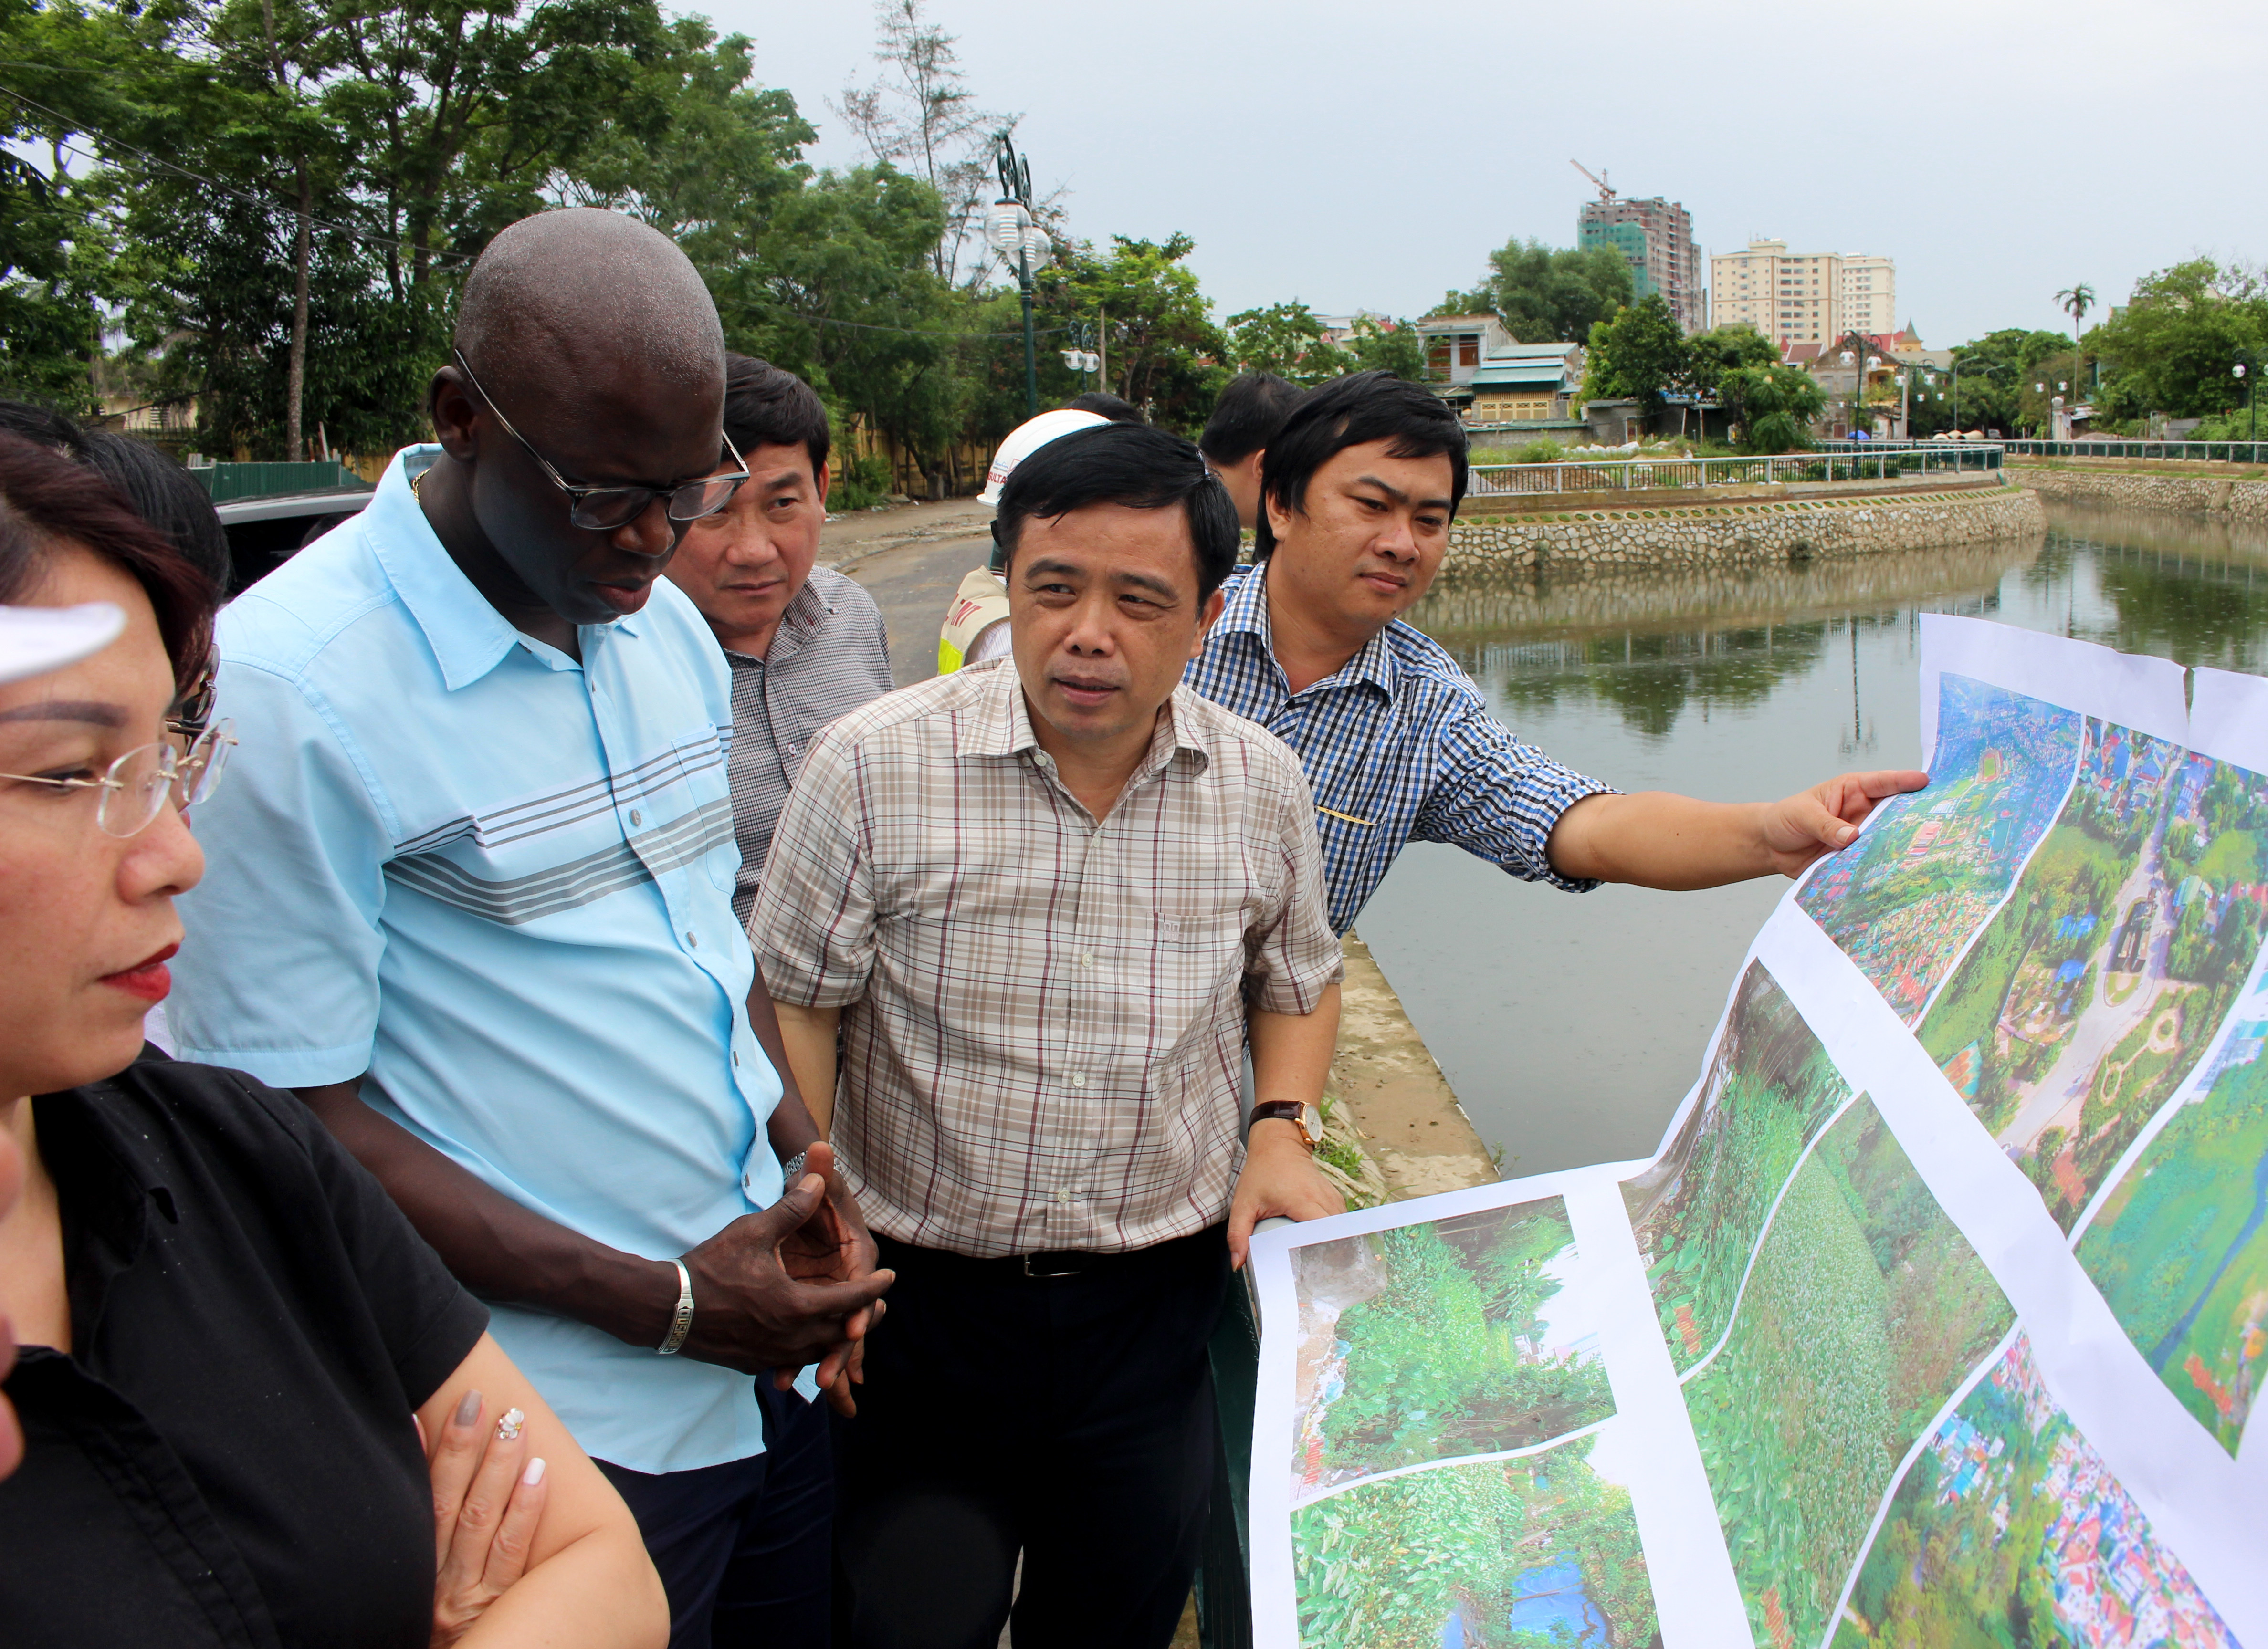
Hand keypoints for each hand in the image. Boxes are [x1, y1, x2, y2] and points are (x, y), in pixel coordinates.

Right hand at [421, 1390, 547, 1647]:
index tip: (420, 1416)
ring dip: (499, 1467)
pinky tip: (538, 1474)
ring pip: (483, 1520)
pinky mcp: (504, 1607)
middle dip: (465, 1450)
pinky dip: (526, 1510)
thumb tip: (426, 1473)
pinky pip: (513, 1552)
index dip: (420, 1460)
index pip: (419, 1506)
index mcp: (417, 1573)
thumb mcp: (421, 1591)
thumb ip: (428, 1544)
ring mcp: (471, 1595)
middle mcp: (439, 1582)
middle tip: (481, 1402)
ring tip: (514, 1425)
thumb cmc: (435, 1633)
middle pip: (452, 1505)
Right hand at [678, 1172, 894, 1378]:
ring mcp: (771, 1356)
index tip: (890, 1277)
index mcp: (798, 1307)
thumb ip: (791, 1208)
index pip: (851, 1300)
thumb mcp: (754, 1231)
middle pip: (840, 1333)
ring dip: (835, 1337)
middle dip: (861, 1317)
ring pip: (817, 1351)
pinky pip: (790, 1361)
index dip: (873, 1287)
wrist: (666, 1308)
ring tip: (847, 1323)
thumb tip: (817, 1179)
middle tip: (877, 1305)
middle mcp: (790, 1338)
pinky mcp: (752, 1364)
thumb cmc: (711, 1267)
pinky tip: (805, 1340)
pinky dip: (806, 1351)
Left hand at [1228, 1121, 1344, 1269]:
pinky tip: (1327, 1243)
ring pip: (1342, 1227)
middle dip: (1331, 1253)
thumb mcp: (1243, 1203)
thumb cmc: (1260, 1172)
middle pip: (1336, 1233)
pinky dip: (1336, 1231)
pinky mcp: (1334, 1194)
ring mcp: (1331, 1195)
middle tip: (1320, 1273)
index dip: (1323, 1253)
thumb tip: (1238, 1263)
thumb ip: (1238, 1233)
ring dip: (1335, 1243)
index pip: (1323, 1232)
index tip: (1316, 1270)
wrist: (1277, 1143)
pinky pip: (1341, 1218)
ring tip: (1325, 1262)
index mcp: (1302, 1201)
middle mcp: (1322, 1198)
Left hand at [1757, 768, 1927, 876]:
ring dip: (1899, 845)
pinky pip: (1872, 862)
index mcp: (1852, 791)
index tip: (1924, 782)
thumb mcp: (1803, 815)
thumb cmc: (1786, 819)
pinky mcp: (1855, 858)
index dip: (1903, 782)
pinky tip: (1896, 874)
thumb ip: (1826, 824)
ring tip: (1921, 850)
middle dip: (1912, 815)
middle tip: (1935, 820)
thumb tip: (1852, 836)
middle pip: (1893, 812)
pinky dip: (1882, 867)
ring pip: (1887, 839)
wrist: (1771, 847)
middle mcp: (1862, 813)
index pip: (1882, 783)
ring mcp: (1861, 837)